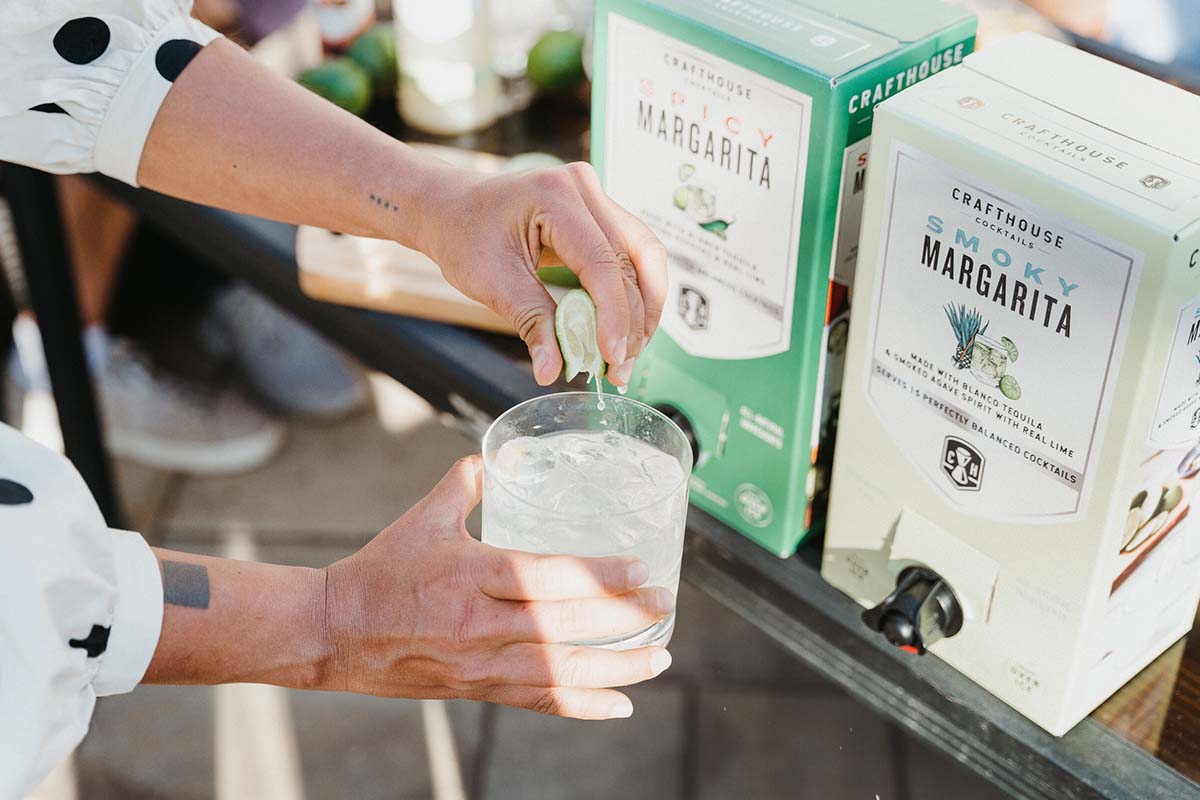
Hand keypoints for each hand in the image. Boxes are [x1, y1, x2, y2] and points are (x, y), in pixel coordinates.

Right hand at [322, 456, 674, 718]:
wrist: (335, 631)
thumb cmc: (382, 570)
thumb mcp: (423, 518)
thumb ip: (464, 484)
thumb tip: (492, 456)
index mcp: (470, 573)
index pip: (548, 576)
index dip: (599, 576)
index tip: (641, 569)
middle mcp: (480, 623)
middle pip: (565, 626)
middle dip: (624, 619)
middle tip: (664, 606)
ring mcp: (480, 662)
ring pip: (561, 670)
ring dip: (617, 668)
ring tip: (659, 658)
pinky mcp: (477, 688)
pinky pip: (538, 700)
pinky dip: (582, 704)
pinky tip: (620, 705)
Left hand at [420, 162, 667, 386]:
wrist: (448, 208)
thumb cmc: (463, 235)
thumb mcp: (492, 282)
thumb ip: (531, 323)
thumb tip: (552, 369)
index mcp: (555, 196)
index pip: (602, 261)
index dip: (613, 314)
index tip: (612, 356)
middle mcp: (584, 188)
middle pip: (633, 258)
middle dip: (633, 320)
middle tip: (621, 367)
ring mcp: (595, 197)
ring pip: (645, 256)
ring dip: (643, 308)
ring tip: (628, 353)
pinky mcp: (599, 214)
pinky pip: (631, 255)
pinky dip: (632, 294)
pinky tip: (625, 329)